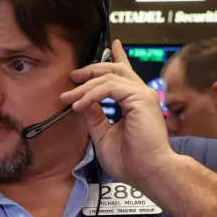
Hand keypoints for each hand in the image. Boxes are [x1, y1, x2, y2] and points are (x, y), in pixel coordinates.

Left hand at [61, 39, 183, 189]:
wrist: (148, 172)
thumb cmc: (131, 161)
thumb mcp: (104, 135)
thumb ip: (94, 117)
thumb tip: (81, 103)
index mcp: (134, 101)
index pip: (125, 73)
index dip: (118, 56)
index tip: (111, 44)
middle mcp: (140, 94)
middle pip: (115, 69)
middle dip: (91, 69)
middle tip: (73, 76)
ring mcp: (141, 94)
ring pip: (108, 77)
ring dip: (84, 87)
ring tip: (68, 98)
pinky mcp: (139, 99)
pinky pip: (109, 87)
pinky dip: (91, 95)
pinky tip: (78, 105)